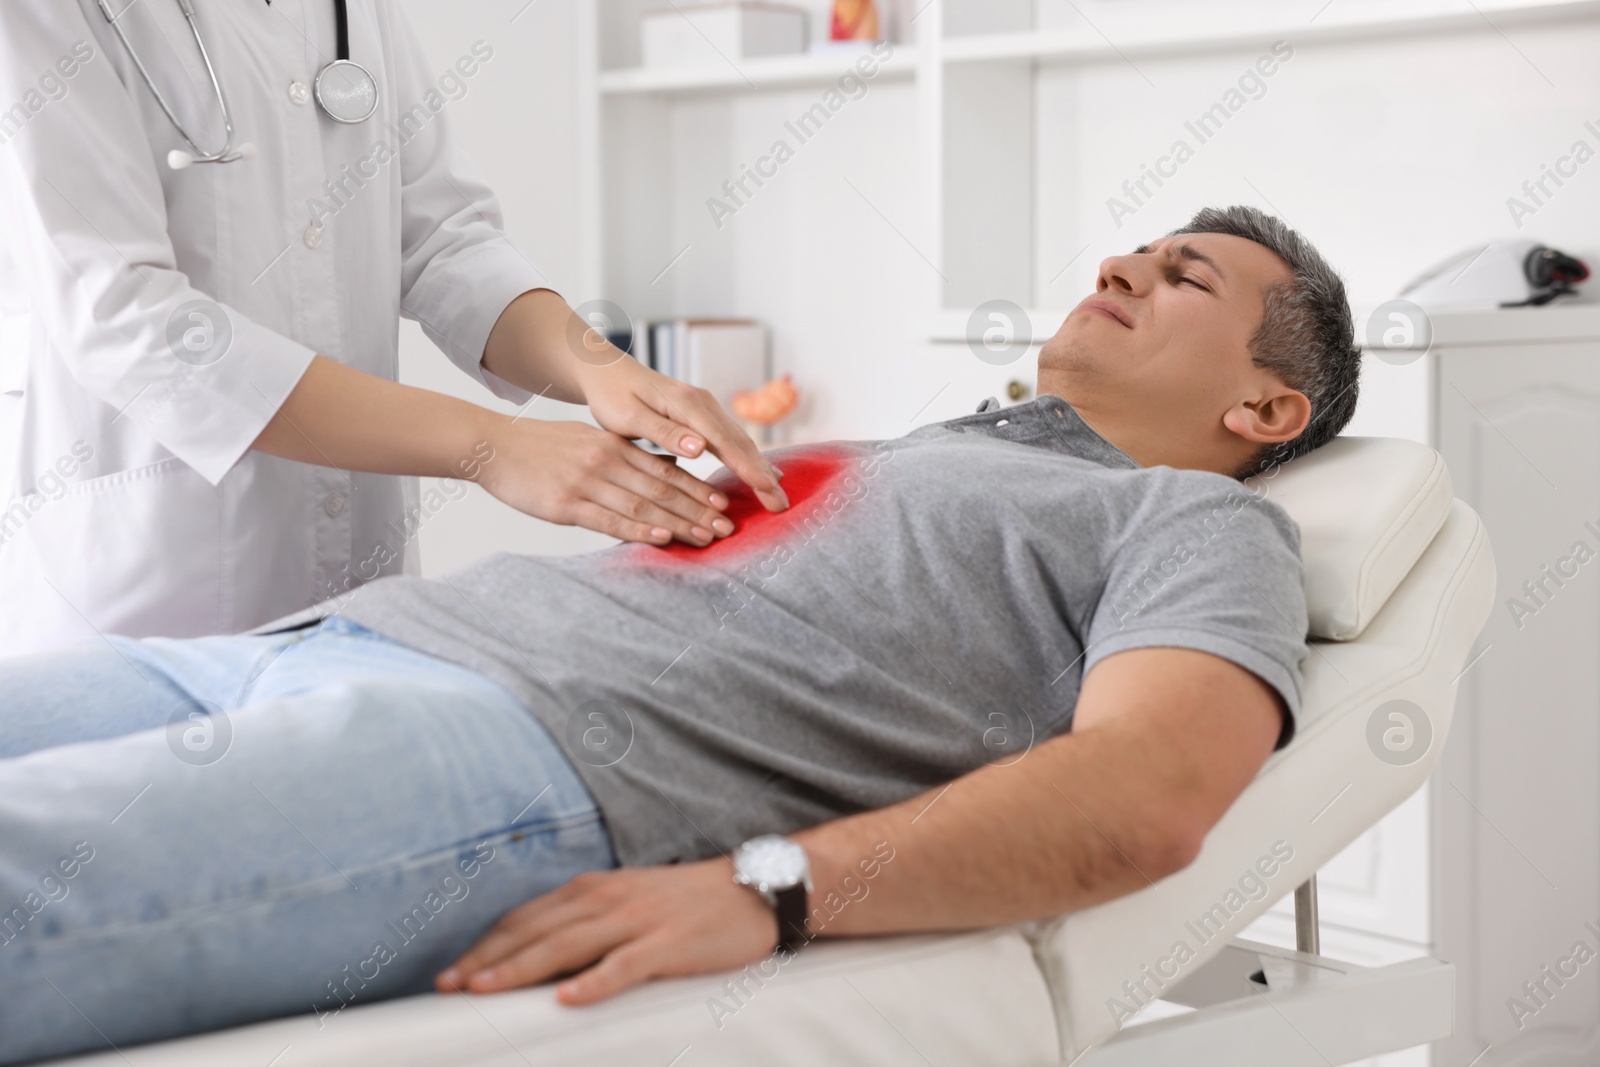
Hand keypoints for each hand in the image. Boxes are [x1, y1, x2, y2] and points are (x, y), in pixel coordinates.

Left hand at [435, 860, 778, 1004]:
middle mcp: (608, 899)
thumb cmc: (684, 904)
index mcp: (593, 889)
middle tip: (450, 988)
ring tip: (486, 990)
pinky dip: (594, 982)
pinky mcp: (669, 943)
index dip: (486, 946)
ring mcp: (638, 920)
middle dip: (488, 960)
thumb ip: (586, 922)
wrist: (753, 889)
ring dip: (522, 968)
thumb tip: (538, 959)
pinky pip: (625, 965)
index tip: (451, 974)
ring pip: (568, 945)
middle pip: (536, 931)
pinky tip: (568, 998)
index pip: (525, 918)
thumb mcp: (627, 902)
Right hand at [476, 418, 739, 546]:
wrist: (493, 446)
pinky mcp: (565, 505)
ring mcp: (586, 483)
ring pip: (642, 505)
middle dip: (698, 510)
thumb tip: (667, 464)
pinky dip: (638, 529)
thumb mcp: (590, 440)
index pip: (666, 470)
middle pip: (662, 489)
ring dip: (678, 523)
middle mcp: (606, 461)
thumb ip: (628, 454)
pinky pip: (608, 519)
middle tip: (727, 527)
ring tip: (705, 537)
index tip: (724, 502)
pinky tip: (661, 537)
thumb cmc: (542, 446)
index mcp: (614, 446)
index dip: (697, 488)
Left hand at [574, 353, 789, 513]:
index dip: (748, 467)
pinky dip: (747, 458)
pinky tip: (758, 472)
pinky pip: (730, 439)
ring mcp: (704, 407)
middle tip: (781, 504)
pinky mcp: (701, 414)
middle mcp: (702, 403)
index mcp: (687, 404)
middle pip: (740, 442)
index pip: (725, 441)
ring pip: (739, 440)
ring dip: (759, 468)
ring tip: (777, 494)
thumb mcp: (629, 416)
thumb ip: (664, 433)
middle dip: (762, 473)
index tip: (767, 489)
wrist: (606, 371)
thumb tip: (701, 448)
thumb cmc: (612, 395)